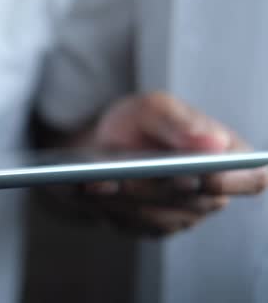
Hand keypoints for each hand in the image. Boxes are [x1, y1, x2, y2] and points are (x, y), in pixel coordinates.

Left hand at [50, 92, 267, 235]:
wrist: (100, 145)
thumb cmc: (137, 124)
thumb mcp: (153, 108)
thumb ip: (180, 121)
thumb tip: (212, 144)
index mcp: (226, 161)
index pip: (251, 179)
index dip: (233, 181)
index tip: (206, 175)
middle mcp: (206, 196)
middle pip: (194, 203)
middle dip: (156, 188)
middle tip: (125, 176)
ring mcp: (176, 217)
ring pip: (157, 218)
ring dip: (125, 200)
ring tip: (95, 182)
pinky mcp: (145, 228)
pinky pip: (129, 225)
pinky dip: (107, 207)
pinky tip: (85, 190)